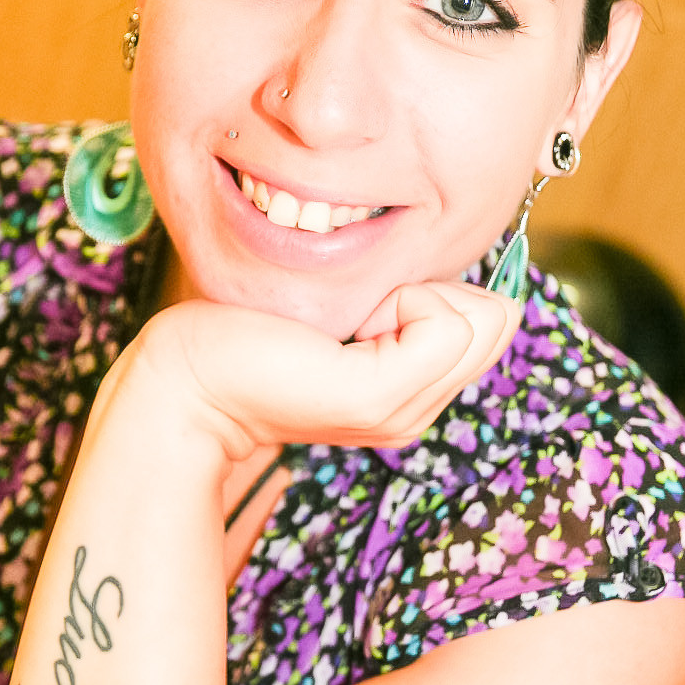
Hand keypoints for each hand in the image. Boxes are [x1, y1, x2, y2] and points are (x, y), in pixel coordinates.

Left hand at [95, 282, 519, 462]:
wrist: (188, 379)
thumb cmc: (250, 332)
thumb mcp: (349, 310)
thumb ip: (407, 303)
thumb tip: (466, 272)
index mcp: (410, 394)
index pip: (492, 322)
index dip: (436, 292)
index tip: (364, 308)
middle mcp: (415, 413)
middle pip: (496, 319)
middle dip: (431, 291)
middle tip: (356, 315)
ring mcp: (402, 413)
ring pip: (479, 318)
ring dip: (412, 294)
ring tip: (349, 323)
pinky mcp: (378, 396)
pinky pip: (446, 321)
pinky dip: (401, 300)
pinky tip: (346, 328)